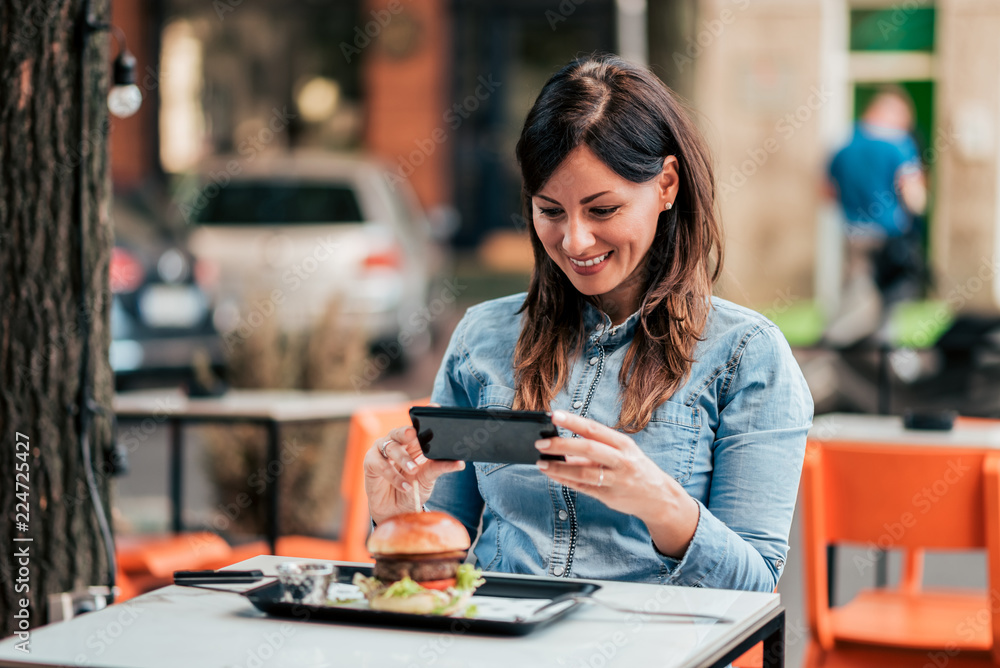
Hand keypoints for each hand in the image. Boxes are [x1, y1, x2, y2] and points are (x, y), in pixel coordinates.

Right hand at [364, 423, 464, 525]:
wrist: (396, 511)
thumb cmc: (412, 489)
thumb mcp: (429, 478)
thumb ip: (440, 467)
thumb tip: (460, 463)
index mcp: (413, 442)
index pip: (418, 424)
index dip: (425, 414)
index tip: (435, 407)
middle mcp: (397, 442)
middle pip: (401, 431)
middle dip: (408, 431)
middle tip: (415, 434)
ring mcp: (382, 451)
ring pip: (391, 447)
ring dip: (403, 458)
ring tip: (414, 470)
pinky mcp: (370, 463)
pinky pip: (381, 465)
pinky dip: (393, 476)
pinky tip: (405, 486)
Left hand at [535, 410, 698, 557]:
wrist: (659, 497)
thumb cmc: (635, 468)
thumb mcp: (621, 453)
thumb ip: (595, 448)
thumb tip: (563, 446)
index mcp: (623, 444)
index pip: (594, 429)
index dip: (573, 421)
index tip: (554, 415)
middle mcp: (621, 460)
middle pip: (587, 449)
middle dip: (561, 445)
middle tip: (540, 443)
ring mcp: (616, 480)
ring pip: (582, 473)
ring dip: (558, 468)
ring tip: (541, 464)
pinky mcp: (609, 497)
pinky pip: (583, 487)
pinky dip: (565, 481)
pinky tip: (552, 476)